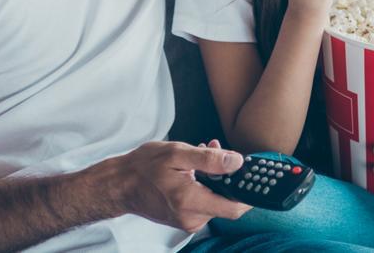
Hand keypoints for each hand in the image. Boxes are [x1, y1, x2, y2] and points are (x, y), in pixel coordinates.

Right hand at [118, 140, 250, 232]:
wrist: (120, 185)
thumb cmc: (144, 167)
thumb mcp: (177, 154)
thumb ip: (209, 159)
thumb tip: (237, 162)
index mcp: (190, 201)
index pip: (235, 208)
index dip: (249, 193)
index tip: (253, 176)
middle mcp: (191, 217)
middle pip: (226, 202)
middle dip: (227, 177)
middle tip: (219, 152)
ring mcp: (187, 221)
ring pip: (216, 200)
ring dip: (215, 178)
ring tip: (203, 155)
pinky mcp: (184, 219)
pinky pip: (205, 203)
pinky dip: (205, 186)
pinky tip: (195, 168)